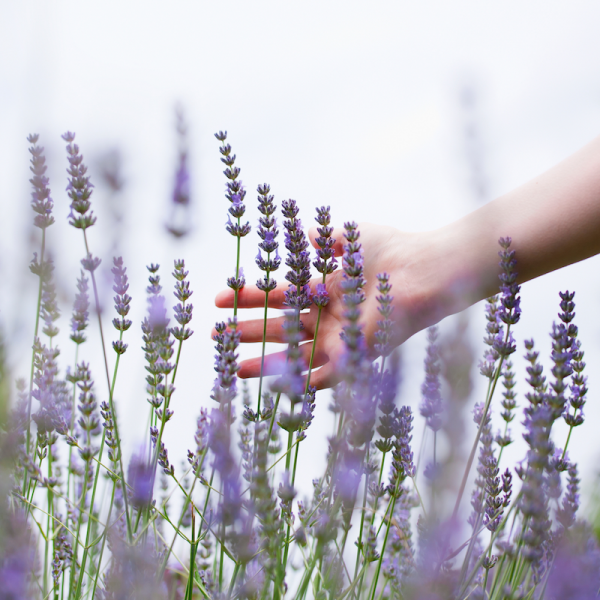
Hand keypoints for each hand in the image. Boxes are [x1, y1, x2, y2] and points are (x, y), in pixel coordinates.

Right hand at [214, 222, 447, 388]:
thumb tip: (304, 231)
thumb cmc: (393, 249)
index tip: (220, 298)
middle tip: (217, 335)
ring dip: (264, 363)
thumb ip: (325, 237)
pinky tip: (273, 387)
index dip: (249, 298)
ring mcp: (340, 339)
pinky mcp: (355, 356)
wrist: (425, 270)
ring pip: (295, 356)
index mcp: (325, 290)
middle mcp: (329, 317)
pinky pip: (324, 377)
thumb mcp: (351, 235)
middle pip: (280, 328)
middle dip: (248, 331)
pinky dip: (301, 382)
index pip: (279, 297)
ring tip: (233, 366)